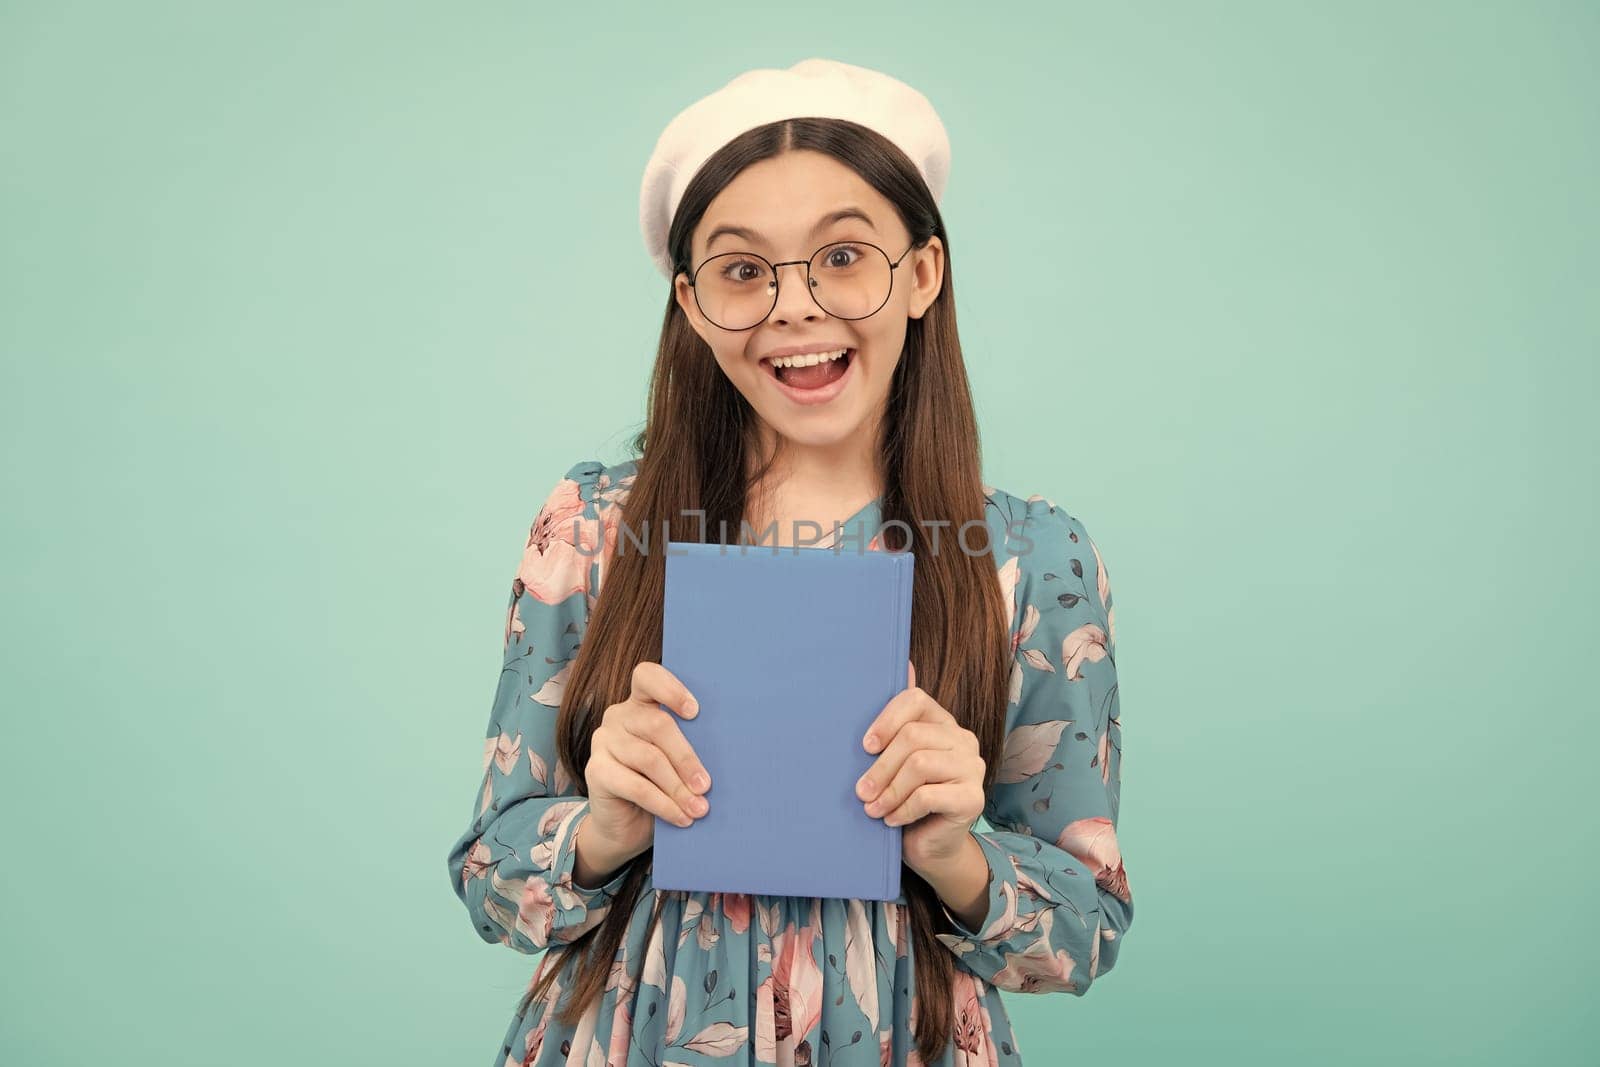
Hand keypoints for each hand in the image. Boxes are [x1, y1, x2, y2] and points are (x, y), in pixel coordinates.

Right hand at [583, 661, 713, 862]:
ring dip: (678, 788)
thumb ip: (690, 746)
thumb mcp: (676, 761)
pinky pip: (636, 786)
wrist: (625, 825)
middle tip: (706, 785)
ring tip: (699, 809)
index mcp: (640, 703)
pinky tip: (681, 818)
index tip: (695, 712)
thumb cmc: (660, 785)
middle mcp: (618, 716)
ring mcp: (603, 741)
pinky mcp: (595, 770)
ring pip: (649, 759)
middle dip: (687, 758)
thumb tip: (728, 753)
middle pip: (657, 725)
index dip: (671, 689)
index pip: (647, 677)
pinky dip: (664, 804)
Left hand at [855, 661, 986, 871]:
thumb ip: (895, 722)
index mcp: (942, 723)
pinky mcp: (974, 798)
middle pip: (912, 736)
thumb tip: (905, 663)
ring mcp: (973, 767)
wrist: (928, 848)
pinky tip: (891, 820)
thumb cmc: (904, 800)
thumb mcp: (892, 762)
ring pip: (920, 764)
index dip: (885, 720)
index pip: (915, 700)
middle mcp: (962, 739)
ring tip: (873, 808)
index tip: (864, 747)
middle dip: (880, 766)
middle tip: (861, 792)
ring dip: (889, 790)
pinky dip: (902, 809)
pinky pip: (928, 795)